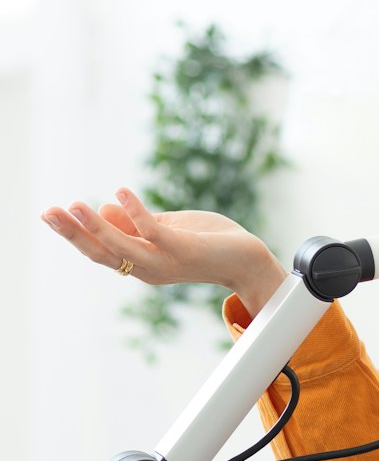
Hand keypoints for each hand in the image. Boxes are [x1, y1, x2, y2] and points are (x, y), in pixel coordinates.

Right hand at [41, 188, 285, 312]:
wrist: (249, 259)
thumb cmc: (210, 242)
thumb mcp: (168, 229)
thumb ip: (138, 224)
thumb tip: (104, 207)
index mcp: (142, 263)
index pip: (101, 250)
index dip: (76, 234)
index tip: (51, 215)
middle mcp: (148, 268)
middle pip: (102, 254)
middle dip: (73, 233)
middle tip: (47, 213)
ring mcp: (165, 261)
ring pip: (121, 247)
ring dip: (96, 226)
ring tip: (73, 205)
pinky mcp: (183, 249)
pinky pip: (153, 232)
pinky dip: (135, 213)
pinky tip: (120, 192)